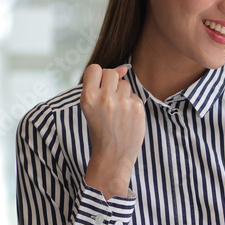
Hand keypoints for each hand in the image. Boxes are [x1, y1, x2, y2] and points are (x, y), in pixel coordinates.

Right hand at [81, 64, 145, 199]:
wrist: (113, 156)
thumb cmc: (101, 131)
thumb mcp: (92, 108)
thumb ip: (103, 85)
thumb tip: (124, 69)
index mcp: (88, 97)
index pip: (94, 69)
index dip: (98, 76)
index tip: (99, 88)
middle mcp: (104, 98)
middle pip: (111, 73)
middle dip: (112, 84)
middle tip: (110, 102)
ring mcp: (122, 103)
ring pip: (125, 84)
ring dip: (123, 95)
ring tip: (118, 113)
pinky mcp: (136, 108)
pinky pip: (135, 96)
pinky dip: (132, 105)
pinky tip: (127, 119)